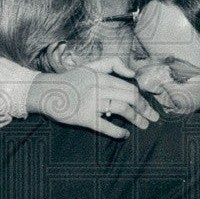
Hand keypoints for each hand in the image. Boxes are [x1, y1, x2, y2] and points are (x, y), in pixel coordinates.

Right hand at [26, 58, 158, 138]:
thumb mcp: (90, 66)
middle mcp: (98, 87)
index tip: (150, 107)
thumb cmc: (70, 80)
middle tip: (153, 118)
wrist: (46, 92)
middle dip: (144, 109)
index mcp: (101, 76)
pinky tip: (124, 135)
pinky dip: (118, 131)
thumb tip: (133, 74)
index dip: (143, 99)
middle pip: (130, 97)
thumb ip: (112, 63)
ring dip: (136, 119)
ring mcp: (91, 102)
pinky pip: (105, 125)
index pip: (129, 87)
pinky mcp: (84, 117)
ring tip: (143, 126)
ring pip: (122, 109)